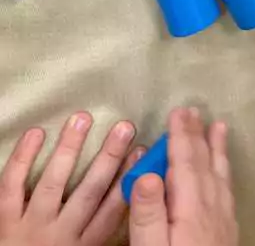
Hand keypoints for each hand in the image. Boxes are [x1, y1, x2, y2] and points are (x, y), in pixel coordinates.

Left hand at [0, 113, 139, 245]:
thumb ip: (97, 230)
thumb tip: (124, 193)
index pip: (111, 211)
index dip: (128, 178)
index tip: (142, 151)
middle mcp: (60, 236)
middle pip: (89, 192)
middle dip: (108, 157)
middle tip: (124, 127)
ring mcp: (31, 227)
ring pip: (51, 184)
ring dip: (68, 149)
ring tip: (82, 118)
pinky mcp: (4, 222)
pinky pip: (11, 187)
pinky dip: (22, 159)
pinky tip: (36, 133)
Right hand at [129, 108, 237, 245]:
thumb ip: (148, 214)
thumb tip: (146, 175)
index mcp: (189, 208)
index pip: (184, 163)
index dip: (180, 136)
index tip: (178, 111)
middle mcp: (211, 207)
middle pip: (203, 163)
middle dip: (197, 135)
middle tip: (193, 110)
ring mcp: (223, 219)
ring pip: (219, 174)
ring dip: (217, 148)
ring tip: (219, 126)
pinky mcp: (228, 232)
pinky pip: (228, 190)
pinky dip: (225, 172)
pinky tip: (224, 172)